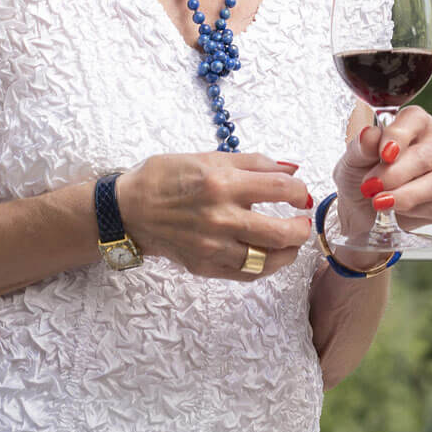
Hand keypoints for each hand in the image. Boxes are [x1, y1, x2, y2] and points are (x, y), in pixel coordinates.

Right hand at [117, 152, 312, 280]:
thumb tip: (291, 168)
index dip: (299, 191)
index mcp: (223, 183)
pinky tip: (270, 256)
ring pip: (268, 259)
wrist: (129, 209)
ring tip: (291, 241)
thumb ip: (254, 163)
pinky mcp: (206, 266)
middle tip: (303, 221)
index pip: (281, 189)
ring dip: (289, 251)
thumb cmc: (166, 177)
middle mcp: (221, 218)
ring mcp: (214, 246)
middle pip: (282, 232)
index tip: (299, 194)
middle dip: (302, 228)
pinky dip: (266, 267)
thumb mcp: (210, 157)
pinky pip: (247, 274)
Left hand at [331, 104, 431, 235]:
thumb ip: (361, 147)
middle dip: (395, 174)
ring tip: (379, 202)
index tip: (384, 154)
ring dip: (404, 195)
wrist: (362, 210)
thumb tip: (369, 135)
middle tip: (371, 186)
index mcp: (415, 123)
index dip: (398, 137)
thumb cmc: (362, 175)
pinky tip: (397, 212)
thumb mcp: (353, 159)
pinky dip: (415, 212)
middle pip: (425, 156)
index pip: (414, 120)